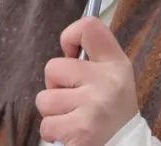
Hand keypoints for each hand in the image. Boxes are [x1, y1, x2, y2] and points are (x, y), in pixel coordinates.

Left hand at [36, 17, 139, 145]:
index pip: (88, 28)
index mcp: (115, 63)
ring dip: (53, 112)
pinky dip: (54, 132)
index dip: (69, 36)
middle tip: (74, 98)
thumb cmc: (113, 110)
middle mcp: (106, 81)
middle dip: (55, 86)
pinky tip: (71, 132)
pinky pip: (46, 126)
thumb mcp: (115, 76)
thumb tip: (67, 45)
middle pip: (53, 67)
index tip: (71, 54)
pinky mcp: (80, 132)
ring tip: (72, 117)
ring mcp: (92, 106)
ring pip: (44, 99)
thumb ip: (94, 58)